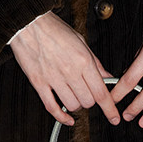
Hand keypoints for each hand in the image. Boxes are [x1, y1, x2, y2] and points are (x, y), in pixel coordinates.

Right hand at [9, 12, 120, 126]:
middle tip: (88, 93)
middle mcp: (70, 71)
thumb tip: (107, 76)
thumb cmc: (53, 28)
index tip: (114, 117)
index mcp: (83, 60)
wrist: (28, 23)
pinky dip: (61, 117)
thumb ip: (95, 62)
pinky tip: (67, 118)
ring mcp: (53, 78)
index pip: (101, 92)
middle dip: (91, 100)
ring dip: (76, 104)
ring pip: (72, 106)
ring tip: (74, 95)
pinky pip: (52, 107)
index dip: (110, 108)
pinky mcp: (39, 83)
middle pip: (88, 101)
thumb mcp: (81, 41)